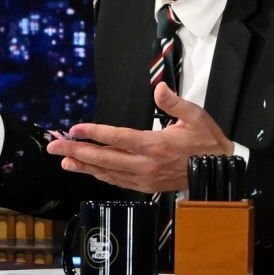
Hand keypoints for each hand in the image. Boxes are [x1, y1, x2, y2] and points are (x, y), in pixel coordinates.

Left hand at [46, 82, 233, 193]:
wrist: (220, 171)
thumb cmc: (206, 141)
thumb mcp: (196, 116)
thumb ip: (174, 102)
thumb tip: (159, 88)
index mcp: (155, 145)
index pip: (117, 138)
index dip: (94, 134)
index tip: (74, 128)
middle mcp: (145, 164)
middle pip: (103, 158)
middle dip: (76, 151)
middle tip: (53, 146)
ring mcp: (144, 178)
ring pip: (107, 172)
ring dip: (83, 166)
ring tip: (63, 160)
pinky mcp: (145, 187)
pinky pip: (117, 181)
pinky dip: (100, 175)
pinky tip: (87, 170)